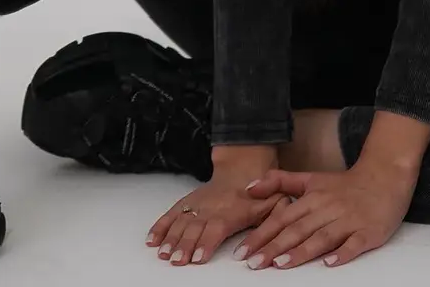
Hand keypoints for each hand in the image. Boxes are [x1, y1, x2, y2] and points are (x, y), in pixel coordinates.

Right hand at [145, 165, 291, 266]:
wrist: (241, 170)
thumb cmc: (257, 194)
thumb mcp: (273, 202)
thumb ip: (276, 215)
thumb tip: (274, 231)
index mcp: (231, 211)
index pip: (216, 227)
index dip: (206, 242)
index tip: (198, 256)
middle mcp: (211, 208)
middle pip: (195, 227)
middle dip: (184, 245)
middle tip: (176, 260)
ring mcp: (197, 205)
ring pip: (181, 222)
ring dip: (170, 238)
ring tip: (163, 253)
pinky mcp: (188, 203)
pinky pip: (171, 214)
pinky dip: (160, 226)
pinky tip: (152, 239)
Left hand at [238, 162, 417, 268]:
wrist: (384, 176)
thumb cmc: (344, 184)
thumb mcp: (311, 178)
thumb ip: (280, 181)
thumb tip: (249, 187)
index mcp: (312, 197)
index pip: (282, 218)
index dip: (261, 234)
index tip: (243, 251)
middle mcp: (327, 208)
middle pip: (297, 229)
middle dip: (273, 247)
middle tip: (253, 263)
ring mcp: (348, 220)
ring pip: (322, 237)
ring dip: (301, 251)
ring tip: (280, 264)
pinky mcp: (368, 231)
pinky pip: (354, 244)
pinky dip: (342, 253)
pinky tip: (329, 263)